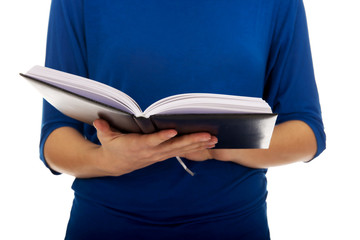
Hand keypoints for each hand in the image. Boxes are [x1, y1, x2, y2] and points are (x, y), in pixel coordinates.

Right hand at [92, 119, 217, 175]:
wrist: (115, 165)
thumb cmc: (112, 147)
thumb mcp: (105, 138)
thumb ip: (103, 129)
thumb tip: (98, 121)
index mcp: (137, 146)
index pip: (152, 141)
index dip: (162, 137)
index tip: (173, 131)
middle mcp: (151, 152)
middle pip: (174, 146)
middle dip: (192, 141)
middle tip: (208, 135)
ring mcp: (159, 155)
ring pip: (181, 150)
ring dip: (198, 145)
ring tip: (214, 139)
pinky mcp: (162, 155)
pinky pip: (181, 152)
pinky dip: (194, 148)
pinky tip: (207, 144)